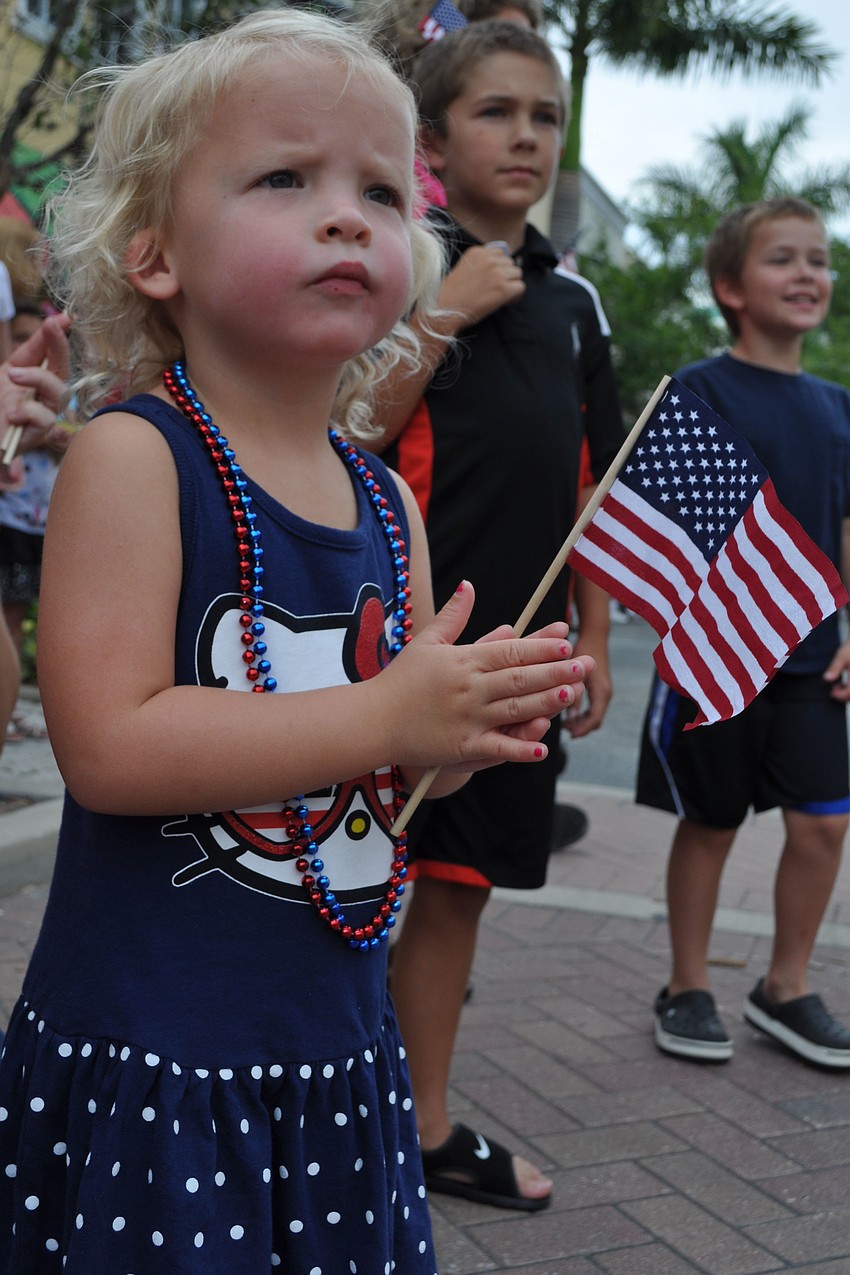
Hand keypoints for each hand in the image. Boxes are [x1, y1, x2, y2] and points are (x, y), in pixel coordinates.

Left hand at [0, 313, 73, 475]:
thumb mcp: (9, 370)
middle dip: (59, 347)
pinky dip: (27, 411)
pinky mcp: (40, 435)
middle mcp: (46, 398)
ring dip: (37, 378)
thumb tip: (52, 321)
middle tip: (51, 326)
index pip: (55, 356)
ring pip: (59, 393)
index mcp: (39, 381)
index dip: (58, 337)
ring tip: (12, 375)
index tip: (64, 317)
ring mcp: (45, 416)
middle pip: (63, 372)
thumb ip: (30, 350)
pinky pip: (45, 418)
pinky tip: (12, 413)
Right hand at [379, 581, 591, 771]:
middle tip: (584, 665)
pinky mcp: (461, 745)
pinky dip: (518, 748)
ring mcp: (467, 718)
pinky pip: (495, 747)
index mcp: (463, 661)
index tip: (565, 641)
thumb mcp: (426, 642)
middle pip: (519, 678)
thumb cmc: (401, 680)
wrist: (372, 719)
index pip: (509, 651)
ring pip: (514, 709)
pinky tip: (542, 748)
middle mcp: (469, 688)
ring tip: (572, 694)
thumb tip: (469, 585)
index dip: (540, 647)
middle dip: (554, 671)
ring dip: (545, 702)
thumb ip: (453, 616)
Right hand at [439, 244, 524, 329]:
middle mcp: (489, 259)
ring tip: (502, 296)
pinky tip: (506, 302)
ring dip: (512, 285)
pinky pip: (521, 287)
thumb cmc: (450, 295)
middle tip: (498, 289)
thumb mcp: (463, 269)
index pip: (500, 253)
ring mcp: (497, 273)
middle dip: (506, 276)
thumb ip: (480, 264)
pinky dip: (516, 295)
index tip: (494, 278)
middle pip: (510, 263)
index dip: (499, 266)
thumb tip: (499, 268)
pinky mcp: (503, 289)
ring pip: (517, 274)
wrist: (444, 309)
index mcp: (477, 252)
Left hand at [563, 645, 612, 736]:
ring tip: (564, 724)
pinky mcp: (599, 688)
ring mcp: (603, 691)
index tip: (569, 736)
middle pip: (595, 720)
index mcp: (601, 692)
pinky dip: (581, 713)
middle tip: (564, 731)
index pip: (594, 720)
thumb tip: (569, 718)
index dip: (582, 730)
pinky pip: (592, 707)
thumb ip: (573, 694)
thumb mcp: (575, 672)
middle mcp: (605, 693)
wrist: (595, 634)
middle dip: (580, 728)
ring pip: (593, 715)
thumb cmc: (582, 648)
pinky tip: (567, 712)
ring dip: (580, 722)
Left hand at [823, 637, 849, 702]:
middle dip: (843, 695)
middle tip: (834, 688)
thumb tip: (826, 678)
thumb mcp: (842, 656)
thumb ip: (834, 668)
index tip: (832, 692)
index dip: (840, 696)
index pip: (849, 693)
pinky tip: (845, 683)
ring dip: (847, 692)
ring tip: (839, 685)